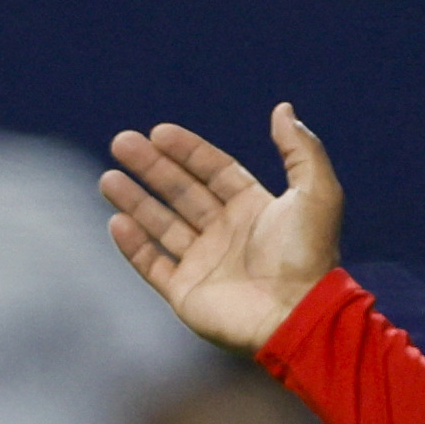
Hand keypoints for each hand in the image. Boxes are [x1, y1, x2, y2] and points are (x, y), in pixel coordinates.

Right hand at [100, 105, 343, 354]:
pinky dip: (133, 244)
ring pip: (161, 225)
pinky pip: (152, 265)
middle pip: (181, 192)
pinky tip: (116, 221)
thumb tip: (283, 108)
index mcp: (255, 208)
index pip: (214, 170)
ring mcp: (204, 264)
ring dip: (135, 201)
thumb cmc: (307, 254)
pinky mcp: (186, 293)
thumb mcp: (317, 191)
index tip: (159, 131)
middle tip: (122, 142)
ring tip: (108, 178)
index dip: (187, 150)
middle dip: (151, 167)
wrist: (296, 315)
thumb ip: (300, 148)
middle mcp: (227, 233)